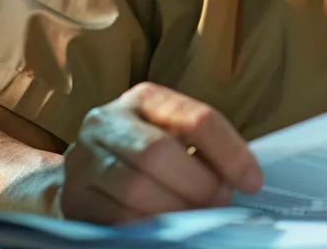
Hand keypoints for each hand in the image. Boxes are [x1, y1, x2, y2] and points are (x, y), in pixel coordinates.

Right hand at [60, 82, 263, 222]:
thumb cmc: (147, 155)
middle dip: (197, 184)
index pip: (196, 118)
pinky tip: (165, 228)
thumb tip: (244, 180)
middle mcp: (108, 121)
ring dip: (175, 209)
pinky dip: (149, 226)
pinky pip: (116, 216)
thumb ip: (207, 151)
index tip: (253, 182)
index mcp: (145, 99)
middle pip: (157, 151)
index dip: (231, 153)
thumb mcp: (176, 138)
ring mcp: (84, 159)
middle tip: (218, 202)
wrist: (85, 175)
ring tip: (194, 216)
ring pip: (135, 188)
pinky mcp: (73, 197)